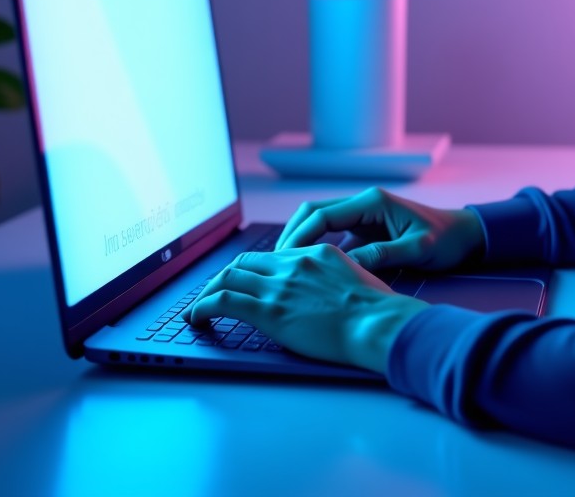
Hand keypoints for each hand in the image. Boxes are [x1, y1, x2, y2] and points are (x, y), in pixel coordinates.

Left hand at [183, 244, 427, 371]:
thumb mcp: (357, 278)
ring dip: (208, 292)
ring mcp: (280, 285)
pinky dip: (203, 306)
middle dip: (224, 277)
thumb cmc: (377, 310)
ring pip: (229, 277)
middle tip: (214, 293)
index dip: (252, 269)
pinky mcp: (270, 310)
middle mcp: (294, 263)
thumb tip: (329, 291)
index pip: (272, 255)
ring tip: (198, 308)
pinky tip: (196, 317)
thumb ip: (335, 277)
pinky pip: (225, 301)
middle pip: (245, 262)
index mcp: (316, 253)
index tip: (245, 281)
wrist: (377, 322)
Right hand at [274, 186, 485, 272]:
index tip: (284, 260)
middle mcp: (364, 203)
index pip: (322, 214)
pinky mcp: (366, 228)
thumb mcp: (417, 250)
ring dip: (302, 242)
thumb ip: (383, 255)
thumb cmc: (446, 240)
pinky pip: (333, 235)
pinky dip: (317, 249)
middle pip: (314, 214)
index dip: (299, 236)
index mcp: (373, 202)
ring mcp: (363, 215)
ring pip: (320, 223)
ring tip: (286, 269)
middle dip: (292, 236)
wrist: (466, 235)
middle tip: (276, 265)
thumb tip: (347, 266)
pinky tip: (309, 271)